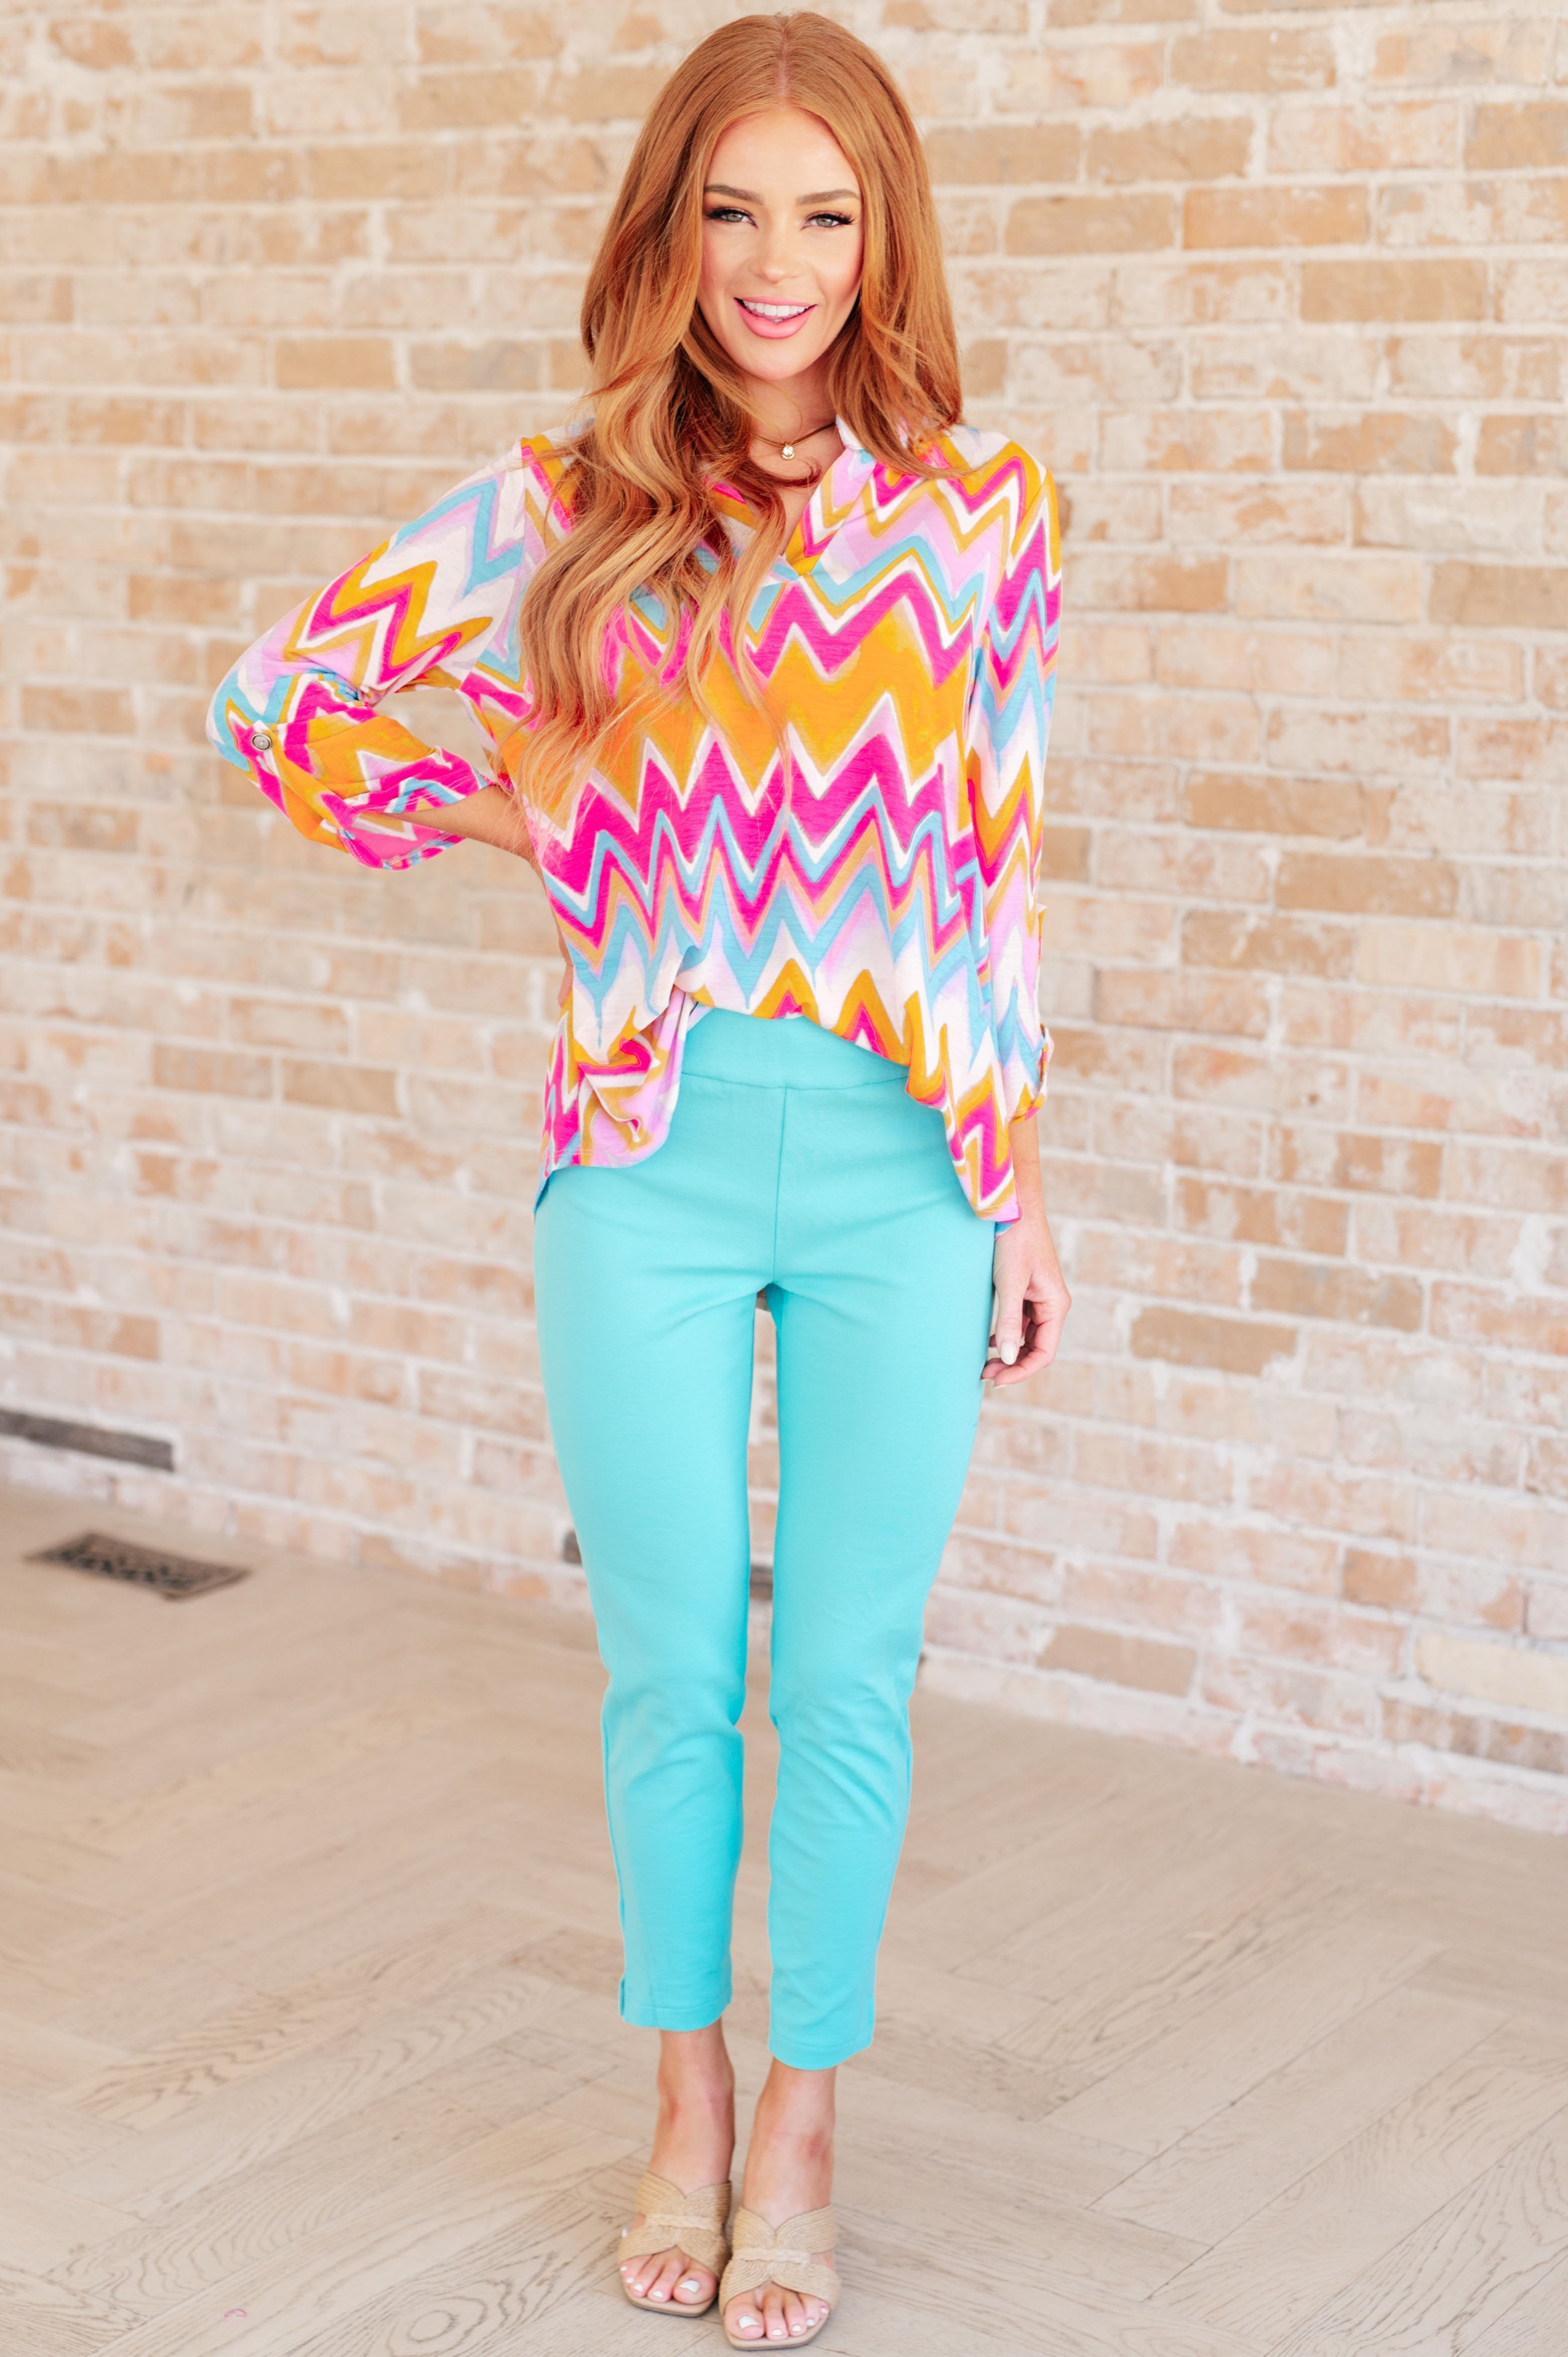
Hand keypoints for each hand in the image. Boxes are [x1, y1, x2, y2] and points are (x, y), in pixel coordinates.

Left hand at [984, 1210, 1069, 1386]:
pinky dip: (1006, 1335)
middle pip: (1036, 1349)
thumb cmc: (1014, 1241)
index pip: (1044, 1353)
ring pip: (1027, 1338)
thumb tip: (1008, 1359)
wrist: (1012, 1208)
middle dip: (1013, 1365)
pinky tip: (989, 1340)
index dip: (1022, 1371)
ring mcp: (1039, 1299)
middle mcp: (1051, 1305)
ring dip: (1008, 1353)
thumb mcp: (1009, 1283)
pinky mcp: (1026, 1292)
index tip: (996, 1381)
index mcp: (1056, 1306)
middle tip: (983, 1373)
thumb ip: (1009, 1322)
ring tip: (983, 1362)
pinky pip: (1020, 1323)